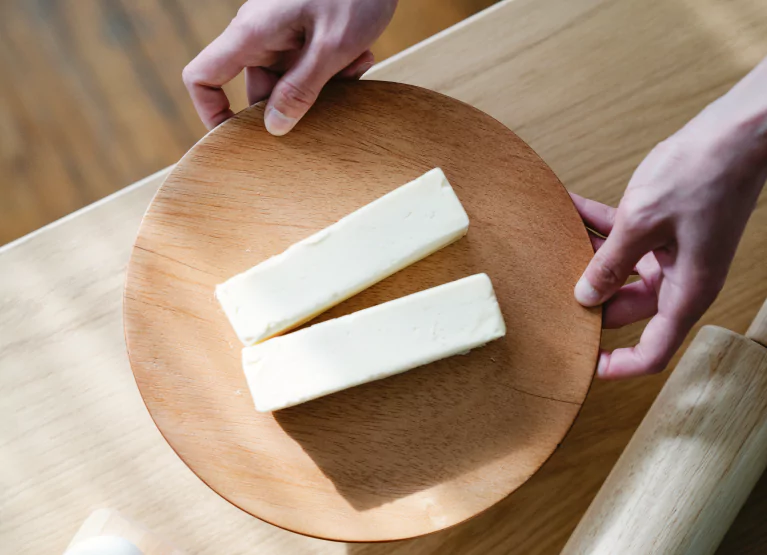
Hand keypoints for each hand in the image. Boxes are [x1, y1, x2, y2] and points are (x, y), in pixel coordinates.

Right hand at [183, 0, 396, 133]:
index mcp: (251, 33)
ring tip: (355, 65)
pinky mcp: (303, 30)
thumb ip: (301, 90)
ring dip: (324, 85)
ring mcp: (282, 32)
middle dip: (295, 103)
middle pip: (257, 88)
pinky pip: (309, 64)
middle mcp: (260, 34)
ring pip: (290, 80)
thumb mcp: (332, 47)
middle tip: (332, 102)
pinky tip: (360, 56)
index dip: (211, 112)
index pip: (202, 77)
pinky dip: (334, 69)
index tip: (236, 139)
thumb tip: (274, 128)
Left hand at [572, 58, 766, 378]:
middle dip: (588, 298)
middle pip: (625, 308)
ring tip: (552, 242)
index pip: (652, 351)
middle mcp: (680, 279)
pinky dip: (597, 225)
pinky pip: (623, 236)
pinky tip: (566, 205)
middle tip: (547, 290)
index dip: (617, 365)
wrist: (740, 130)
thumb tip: (585, 298)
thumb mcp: (643, 223)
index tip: (581, 367)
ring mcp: (673, 253)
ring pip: (619, 269)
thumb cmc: (703, 175)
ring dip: (587, 256)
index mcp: (686, 292)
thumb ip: (611, 264)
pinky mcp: (664, 228)